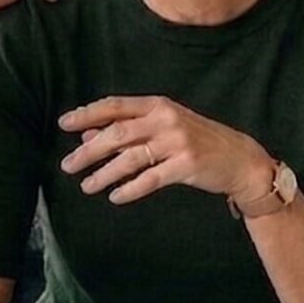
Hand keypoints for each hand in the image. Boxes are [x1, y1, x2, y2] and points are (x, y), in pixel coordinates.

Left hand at [58, 96, 271, 205]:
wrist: (239, 159)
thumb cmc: (198, 141)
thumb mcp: (164, 128)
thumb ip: (129, 130)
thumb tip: (87, 137)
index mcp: (158, 105)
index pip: (115, 106)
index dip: (87, 114)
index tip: (64, 124)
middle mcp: (166, 120)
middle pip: (117, 133)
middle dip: (89, 150)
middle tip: (68, 165)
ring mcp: (177, 142)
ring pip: (130, 158)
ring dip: (104, 173)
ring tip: (87, 186)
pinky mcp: (186, 166)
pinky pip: (150, 179)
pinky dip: (129, 189)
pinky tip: (115, 197)